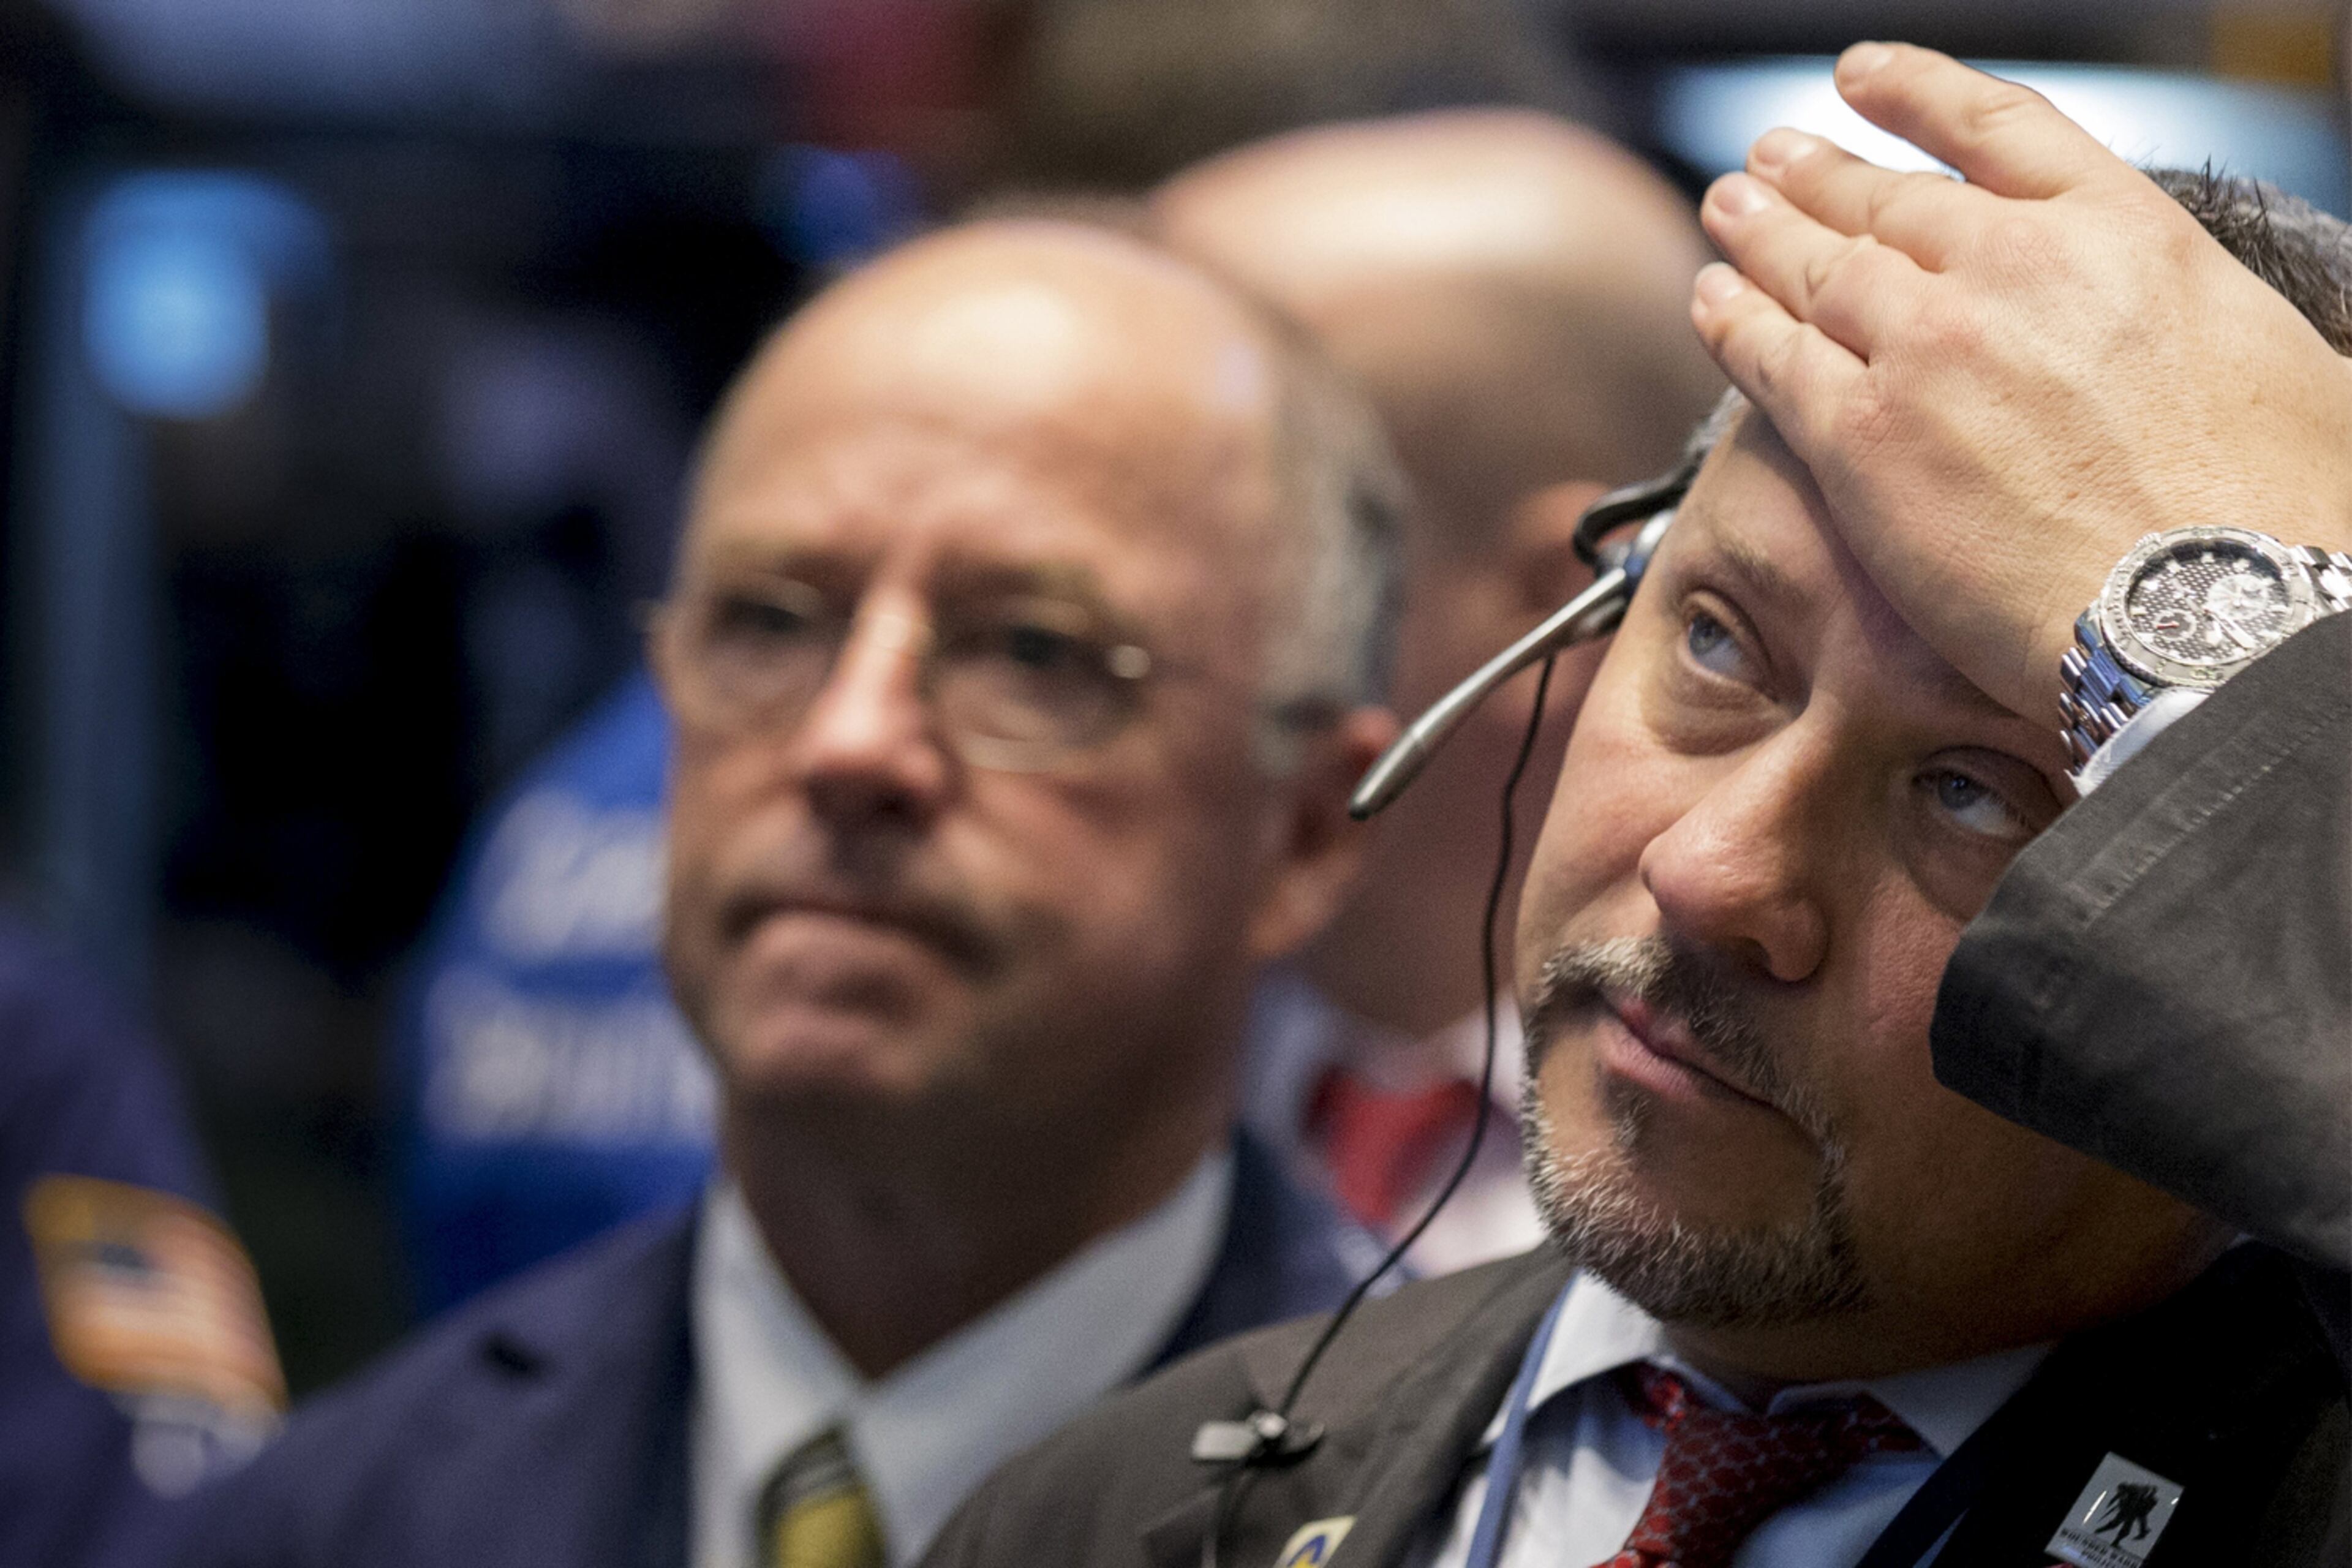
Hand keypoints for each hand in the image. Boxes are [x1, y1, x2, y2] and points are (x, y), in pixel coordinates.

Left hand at [1688, 42, 2351, 725]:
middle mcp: (2011, 269)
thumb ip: (2197, 323)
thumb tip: (2191, 341)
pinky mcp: (1861, 438)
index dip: (1916, 95)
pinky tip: (1711, 298)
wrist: (2214, 613)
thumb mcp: (2278, 361)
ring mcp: (1926, 348)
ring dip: (1762, 231)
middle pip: (1887, 202)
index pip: (1997, 129)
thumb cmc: (2275, 510)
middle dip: (1819, 173)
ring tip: (1729, 207)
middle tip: (1771, 158)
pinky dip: (1732, 320)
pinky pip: (1774, 360)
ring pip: (1818, 268)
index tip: (1862, 77)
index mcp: (2123, 233)